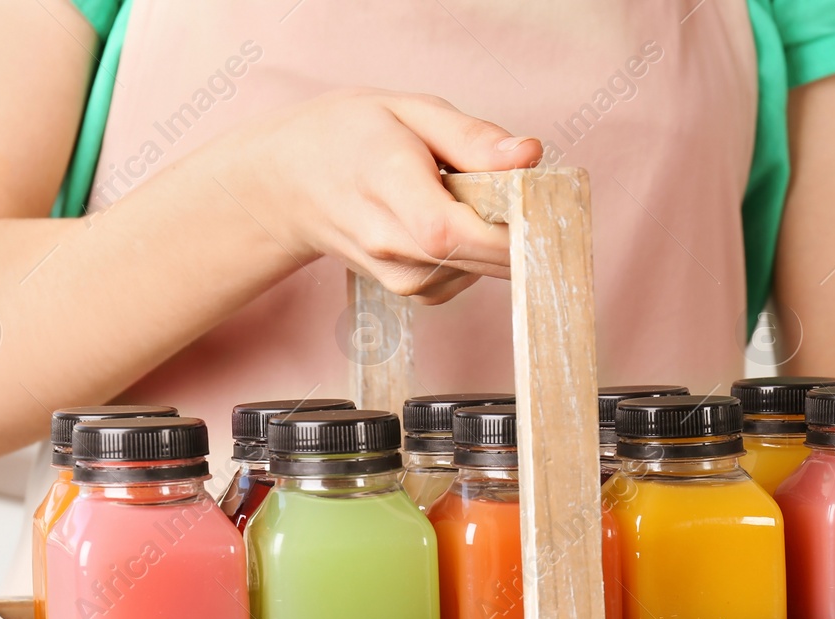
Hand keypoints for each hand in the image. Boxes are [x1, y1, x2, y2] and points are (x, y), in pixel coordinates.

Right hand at [234, 89, 541, 302]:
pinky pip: (471, 275)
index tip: (544, 205)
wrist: (290, 184)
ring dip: (496, 235)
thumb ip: (472, 137)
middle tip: (524, 187)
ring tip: (462, 193)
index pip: (452, 231)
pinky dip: (477, 249)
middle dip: (521, 228)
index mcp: (387, 186)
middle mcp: (390, 243)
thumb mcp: (409, 110)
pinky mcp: (413, 291)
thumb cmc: (351, 136)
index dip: (509, 228)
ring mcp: (399, 276)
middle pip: (481, 257)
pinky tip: (450, 218)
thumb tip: (531, 156)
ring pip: (484, 269)